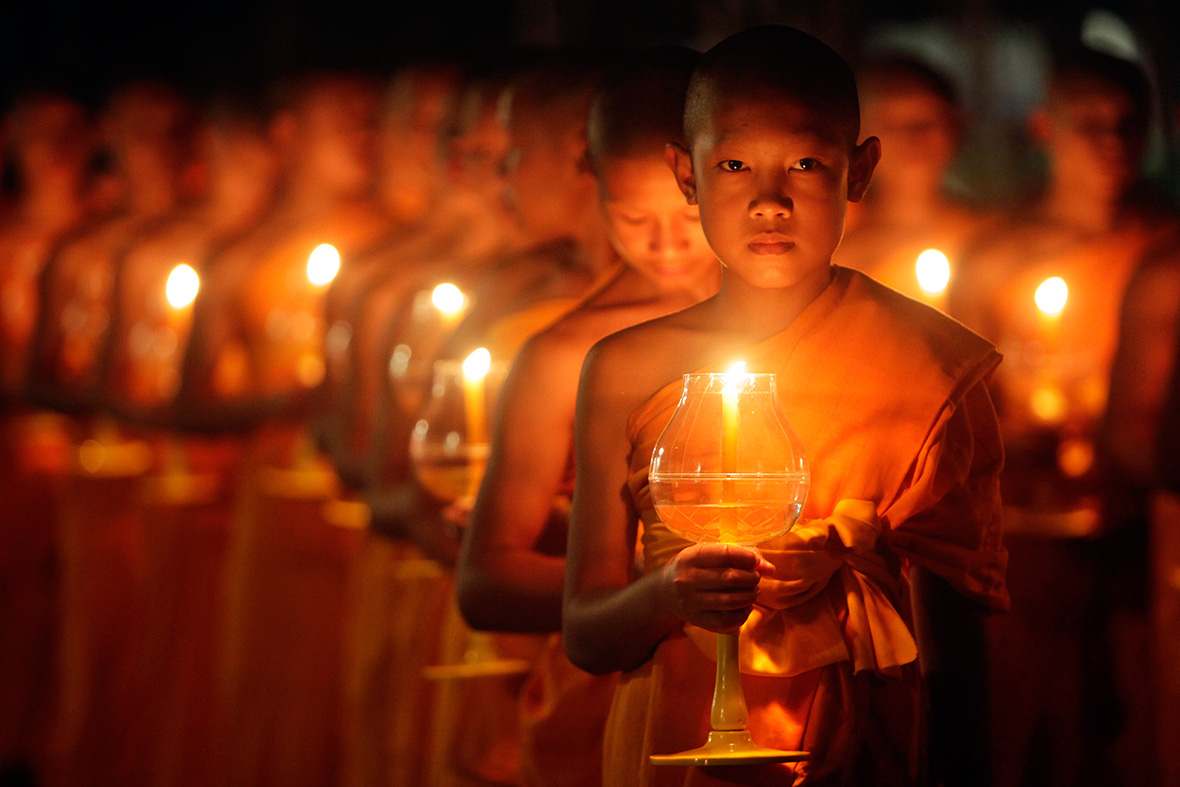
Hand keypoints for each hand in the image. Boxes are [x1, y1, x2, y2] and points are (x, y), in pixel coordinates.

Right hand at [656, 543, 774, 632]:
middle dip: (751, 577)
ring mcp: (692, 603)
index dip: (748, 558)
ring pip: (731, 601)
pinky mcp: (697, 621)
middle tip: (755, 577)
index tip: (755, 561)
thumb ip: (737, 555)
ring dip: (750, 595)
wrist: (663, 592)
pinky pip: (727, 622)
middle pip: (731, 579)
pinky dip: (743, 614)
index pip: (725, 555)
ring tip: (752, 591)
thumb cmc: (690, 567)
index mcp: (691, 557)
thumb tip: (769, 567)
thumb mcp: (706, 554)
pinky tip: (744, 606)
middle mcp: (688, 580)